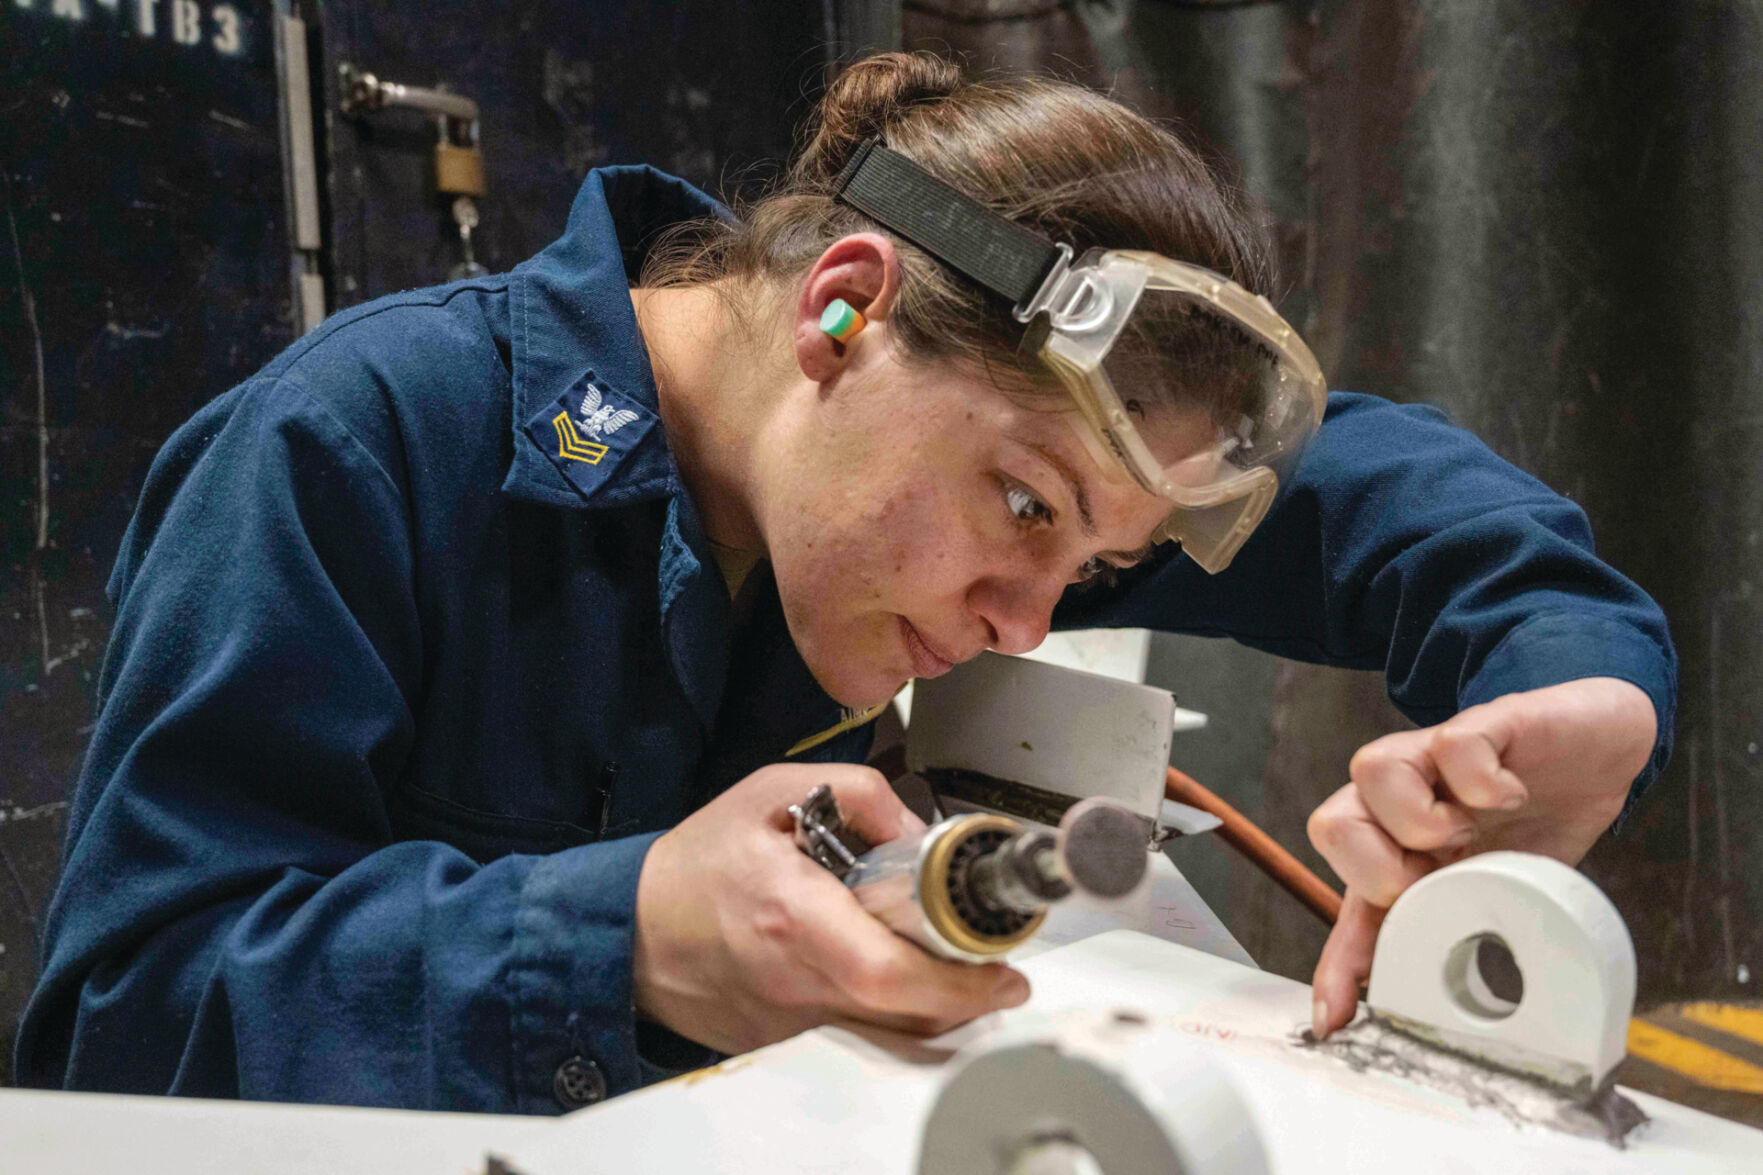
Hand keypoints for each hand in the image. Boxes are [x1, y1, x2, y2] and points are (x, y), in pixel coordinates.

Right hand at [633, 762, 1030, 1053]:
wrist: (626, 930)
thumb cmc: (694, 866)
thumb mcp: (771, 793)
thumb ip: (856, 792)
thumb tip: (914, 826)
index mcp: (794, 914)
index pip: (890, 970)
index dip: (958, 981)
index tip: (1001, 971)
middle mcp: (792, 978)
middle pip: (903, 1011)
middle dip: (963, 996)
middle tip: (994, 973)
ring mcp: (785, 1020)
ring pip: (883, 1029)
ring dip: (926, 1005)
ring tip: (943, 968)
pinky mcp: (779, 1041)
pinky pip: (848, 1031)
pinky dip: (878, 1009)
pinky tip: (880, 974)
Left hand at [1306, 677, 1655, 1038]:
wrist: (1598, 746)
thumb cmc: (1536, 819)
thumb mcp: (1498, 887)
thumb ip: (1463, 928)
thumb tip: (1444, 1001)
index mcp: (1402, 852)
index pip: (1350, 905)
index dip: (1337, 962)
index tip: (1336, 1018)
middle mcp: (1403, 802)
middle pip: (1330, 824)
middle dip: (1379, 872)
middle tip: (1437, 881)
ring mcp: (1435, 759)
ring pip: (1371, 772)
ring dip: (1420, 820)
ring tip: (1472, 832)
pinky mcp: (1483, 725)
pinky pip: (1451, 745)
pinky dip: (1481, 781)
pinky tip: (1511, 795)